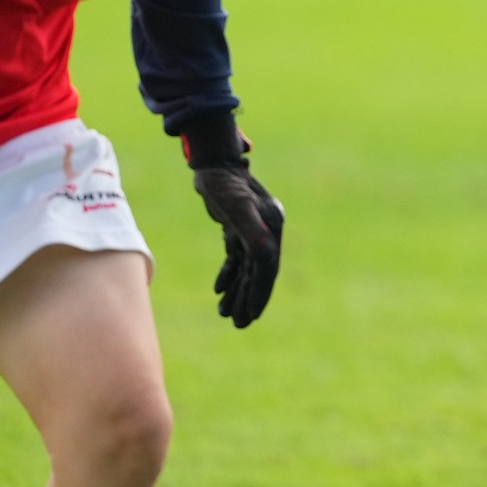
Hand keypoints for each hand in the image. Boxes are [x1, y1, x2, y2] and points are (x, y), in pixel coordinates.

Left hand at [193, 163, 284, 327]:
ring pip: (248, 268)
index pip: (268, 267)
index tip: (252, 315)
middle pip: (260, 271)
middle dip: (250, 298)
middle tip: (239, 324)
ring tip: (225, 314)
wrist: (213, 162)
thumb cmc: (224, 183)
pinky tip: (220, 290)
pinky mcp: (238, 228)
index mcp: (272, 226)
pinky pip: (237, 258)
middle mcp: (267, 229)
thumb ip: (252, 231)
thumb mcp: (236, 207)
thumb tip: (265, 256)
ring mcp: (254, 228)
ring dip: (238, 291)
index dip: (260, 292)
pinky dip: (230, 274)